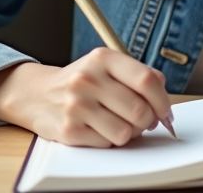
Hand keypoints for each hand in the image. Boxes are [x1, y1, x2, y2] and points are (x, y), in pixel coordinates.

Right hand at [0, 47, 172, 146]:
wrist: (37, 94)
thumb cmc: (82, 81)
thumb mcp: (107, 66)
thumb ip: (138, 74)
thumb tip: (164, 97)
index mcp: (103, 58)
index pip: (146, 80)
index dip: (162, 100)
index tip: (165, 111)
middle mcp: (88, 79)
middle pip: (139, 110)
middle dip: (148, 121)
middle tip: (144, 121)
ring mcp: (77, 105)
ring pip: (125, 132)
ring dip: (129, 133)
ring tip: (119, 123)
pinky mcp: (69, 130)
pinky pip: (107, 144)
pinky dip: (109, 140)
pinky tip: (100, 129)